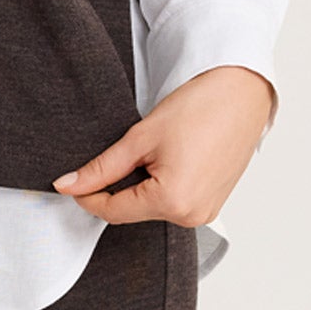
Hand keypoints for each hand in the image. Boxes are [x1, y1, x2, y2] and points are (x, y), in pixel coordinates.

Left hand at [50, 65, 276, 225]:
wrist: (240, 93)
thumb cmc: (198, 108)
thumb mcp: (141, 137)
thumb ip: (103, 167)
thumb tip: (69, 184)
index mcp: (173, 201)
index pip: (114, 211)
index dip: (87, 196)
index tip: (71, 182)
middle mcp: (192, 216)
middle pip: (134, 210)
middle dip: (116, 187)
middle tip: (115, 153)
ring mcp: (206, 212)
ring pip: (153, 206)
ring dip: (140, 186)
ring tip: (149, 150)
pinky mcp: (213, 204)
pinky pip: (175, 202)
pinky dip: (161, 186)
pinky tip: (166, 158)